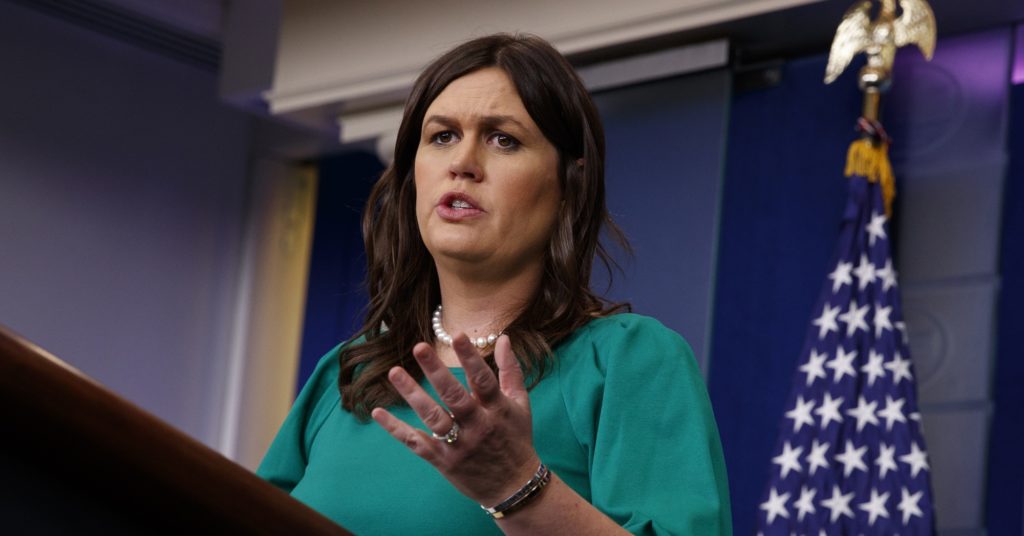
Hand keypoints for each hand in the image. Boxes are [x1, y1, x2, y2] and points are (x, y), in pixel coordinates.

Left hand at [371, 333, 539, 506]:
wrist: (513, 487)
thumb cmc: (516, 439)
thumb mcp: (520, 404)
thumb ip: (510, 370)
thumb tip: (504, 338)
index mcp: (497, 410)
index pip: (483, 380)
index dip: (471, 358)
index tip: (457, 334)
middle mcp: (478, 426)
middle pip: (455, 397)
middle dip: (436, 372)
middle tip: (418, 347)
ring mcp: (459, 445)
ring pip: (433, 419)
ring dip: (413, 395)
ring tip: (394, 372)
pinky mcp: (443, 461)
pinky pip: (417, 443)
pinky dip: (397, 430)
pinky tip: (378, 413)